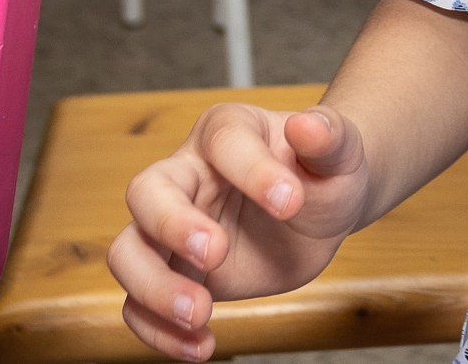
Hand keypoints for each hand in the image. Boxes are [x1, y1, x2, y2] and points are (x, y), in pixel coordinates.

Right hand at [109, 100, 375, 359]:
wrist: (319, 212)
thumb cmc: (323, 173)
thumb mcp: (340, 154)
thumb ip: (329, 137)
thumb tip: (308, 125)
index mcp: (227, 131)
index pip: (224, 142)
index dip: (252, 171)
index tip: (291, 203)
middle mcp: (187, 174)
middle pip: (146, 191)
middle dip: (172, 225)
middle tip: (216, 254)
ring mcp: (172, 226)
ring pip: (127, 251)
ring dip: (154, 286)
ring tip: (200, 314)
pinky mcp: (173, 272)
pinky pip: (139, 303)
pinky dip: (158, 330)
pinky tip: (201, 346)